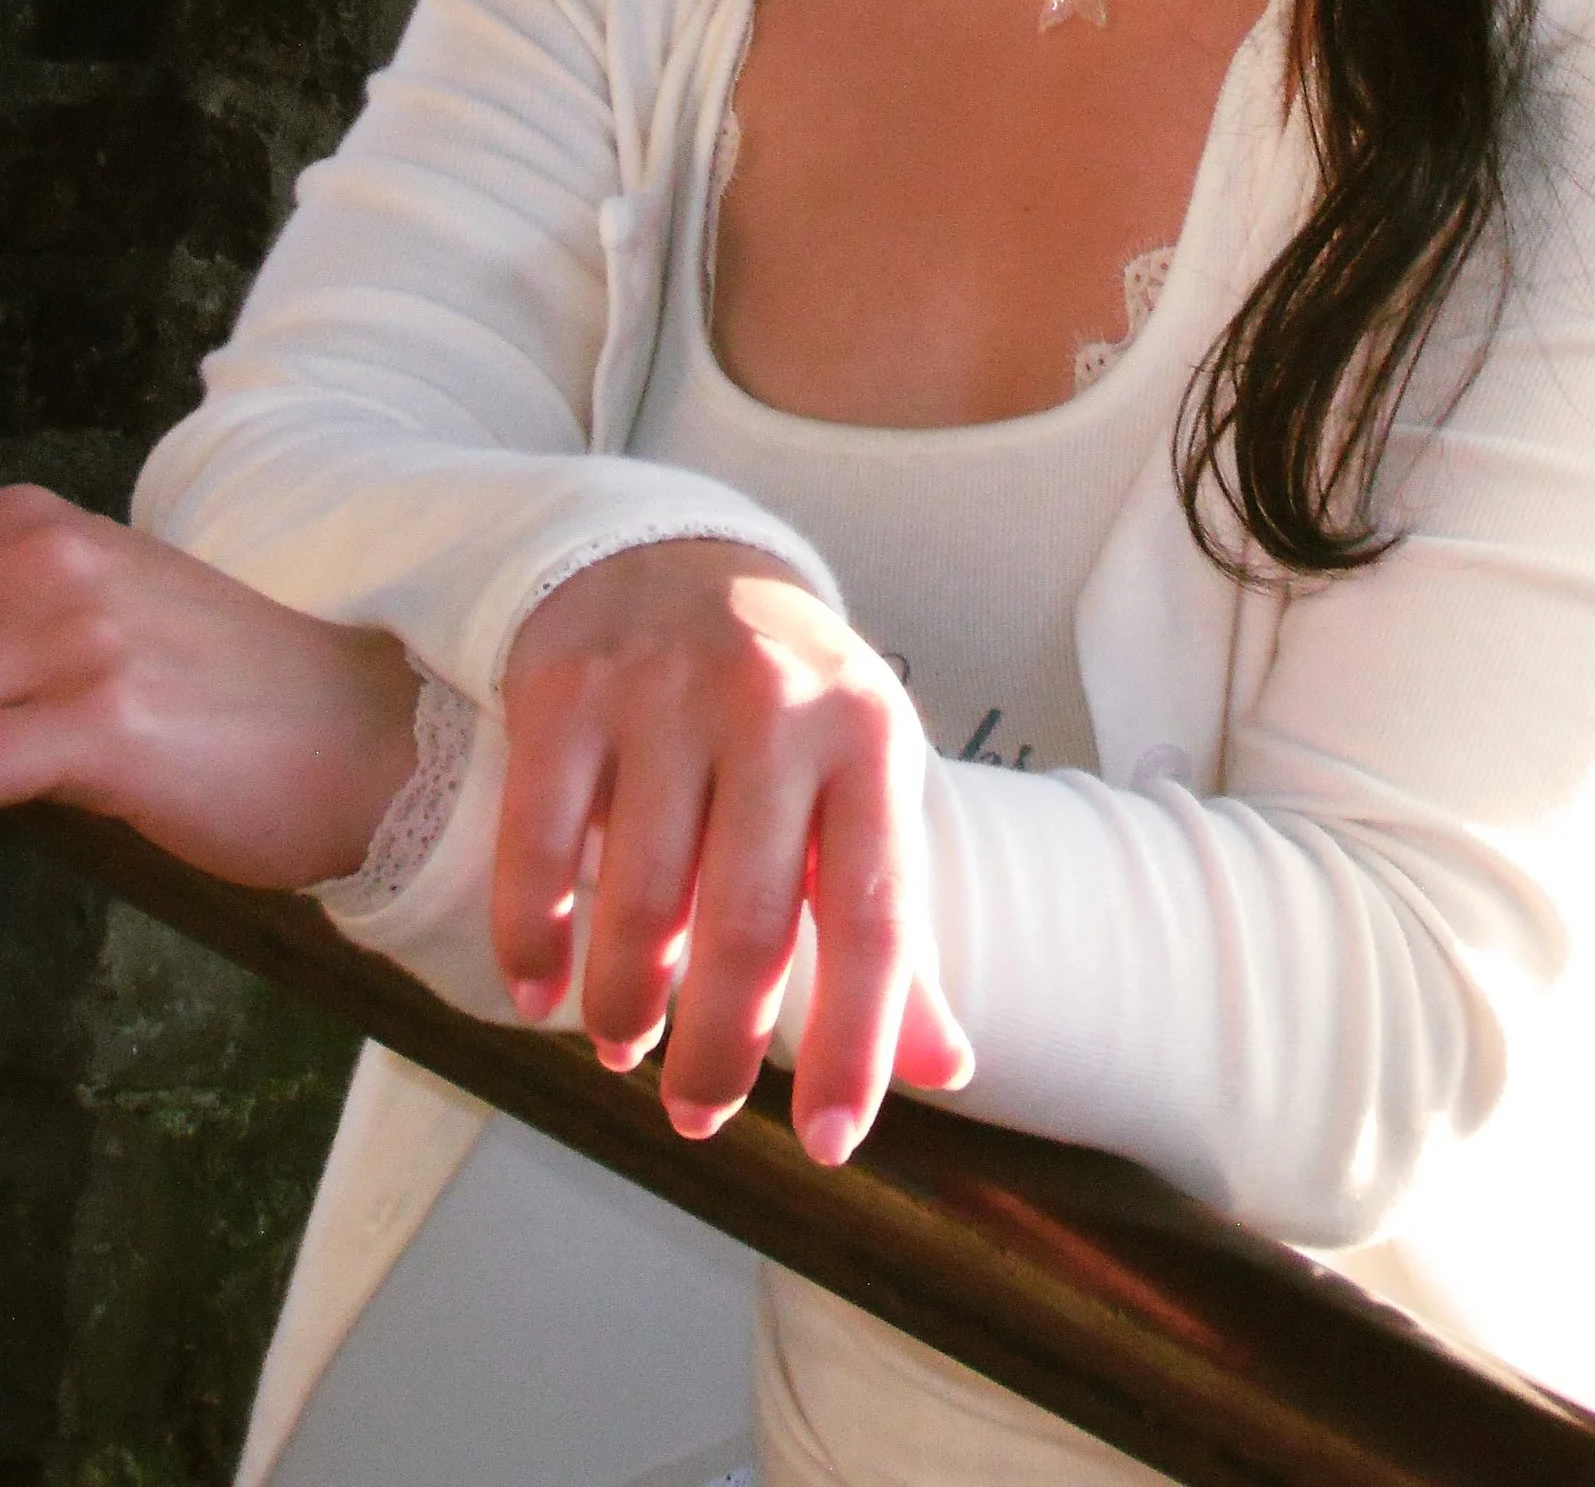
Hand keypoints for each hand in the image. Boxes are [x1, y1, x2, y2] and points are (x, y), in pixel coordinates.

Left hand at [0, 486, 420, 889]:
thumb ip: (23, 625)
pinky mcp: (102, 724)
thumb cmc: (242, 697)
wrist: (372, 740)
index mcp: (49, 531)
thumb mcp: (118, 620)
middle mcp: (57, 562)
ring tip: (19, 760)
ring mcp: (80, 639)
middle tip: (8, 730)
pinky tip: (15, 798)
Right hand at [496, 540, 973, 1161]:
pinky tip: (542, 995)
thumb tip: (951, 1070)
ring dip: (628, 1004)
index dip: (854, 1041)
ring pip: (641, 898)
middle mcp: (776, 706)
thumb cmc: (791, 704)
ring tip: (626, 1047)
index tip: (827, 1144)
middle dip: (720, 1047)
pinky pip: (541, 846)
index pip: (874, 914)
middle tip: (698, 1115)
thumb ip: (894, 926)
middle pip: (748, 923)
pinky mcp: (568, 690)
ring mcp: (666, 692)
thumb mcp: (863, 784)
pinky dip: (537, 940)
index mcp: (870, 735)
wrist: (678, 557)